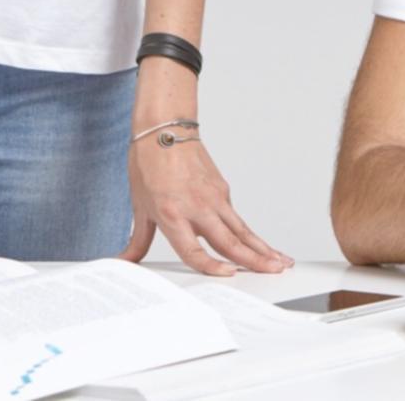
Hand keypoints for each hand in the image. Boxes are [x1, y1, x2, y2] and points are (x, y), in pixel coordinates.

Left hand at [119, 134, 292, 275]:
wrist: (165, 131)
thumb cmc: (149, 164)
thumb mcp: (139, 206)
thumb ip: (138, 240)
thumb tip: (124, 261)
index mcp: (173, 214)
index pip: (195, 249)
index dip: (212, 265)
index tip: (229, 275)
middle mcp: (198, 207)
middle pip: (230, 240)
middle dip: (255, 259)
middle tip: (274, 271)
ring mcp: (214, 197)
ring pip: (242, 229)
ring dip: (263, 247)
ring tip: (280, 262)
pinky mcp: (223, 190)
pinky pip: (237, 218)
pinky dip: (251, 234)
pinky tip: (262, 246)